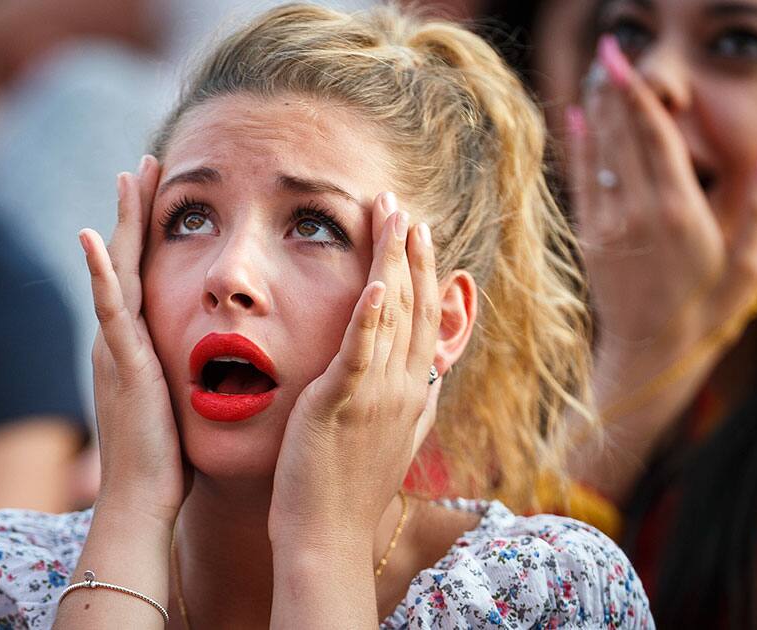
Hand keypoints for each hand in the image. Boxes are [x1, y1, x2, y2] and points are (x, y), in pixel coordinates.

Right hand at [79, 156, 183, 522]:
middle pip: (128, 259)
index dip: (150, 232)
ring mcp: (117, 348)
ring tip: (129, 176)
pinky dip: (100, 273)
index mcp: (136, 344)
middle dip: (136, 211)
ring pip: (119, 271)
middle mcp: (121, 338)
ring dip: (122, 222)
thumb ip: (186, 370)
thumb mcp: (178, 399)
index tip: (162, 193)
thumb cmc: (166, 456)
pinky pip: (109, 310)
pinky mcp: (122, 365)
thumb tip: (217, 357)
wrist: (143, 498)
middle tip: (143, 165)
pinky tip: (91, 237)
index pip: (144, 274)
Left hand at [268, 192, 439, 552]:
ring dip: (393, 263)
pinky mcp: (340, 405)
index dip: (424, 274)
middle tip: (402, 207)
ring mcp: (375, 396)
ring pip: (391, 317)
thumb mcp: (393, 443)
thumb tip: (430, 381)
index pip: (424, 321)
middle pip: (415, 307)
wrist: (326, 539)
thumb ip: (412, 406)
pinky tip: (376, 282)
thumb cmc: (349, 492)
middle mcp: (404, 389)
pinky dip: (371, 316)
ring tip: (390, 217)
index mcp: (412, 395)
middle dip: (410, 252)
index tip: (417, 234)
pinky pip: (359, 354)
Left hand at [570, 37, 756, 391]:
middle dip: (615, 90)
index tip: (624, 62)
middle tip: (610, 49)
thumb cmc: (707, 312)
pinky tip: (576, 118)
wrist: (650, 354)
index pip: (656, 138)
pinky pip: (581, 182)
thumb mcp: (748, 265)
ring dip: (597, 111)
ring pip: (600, 155)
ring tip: (598, 73)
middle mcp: (639, 212)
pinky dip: (578, 148)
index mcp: (680, 212)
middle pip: (624, 137)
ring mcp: (609, 224)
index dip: (638, 95)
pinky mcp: (589, 237)